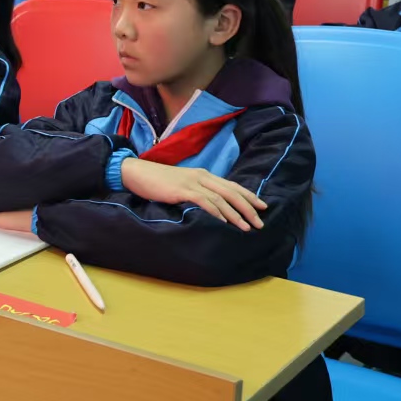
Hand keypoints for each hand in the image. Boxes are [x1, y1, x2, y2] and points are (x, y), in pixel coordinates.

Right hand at [119, 157, 266, 230]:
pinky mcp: (182, 190)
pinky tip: (223, 221)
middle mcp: (202, 176)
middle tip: (260, 222)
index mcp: (204, 174)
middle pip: (232, 191)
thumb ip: (198, 191)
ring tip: (246, 227)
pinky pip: (204, 201)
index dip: (249, 196)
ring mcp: (192, 182)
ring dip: (236, 214)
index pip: (232, 185)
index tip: (262, 207)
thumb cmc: (159, 181)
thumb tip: (214, 207)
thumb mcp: (183, 184)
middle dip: (248, 207)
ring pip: (221, 198)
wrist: (138, 173)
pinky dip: (216, 211)